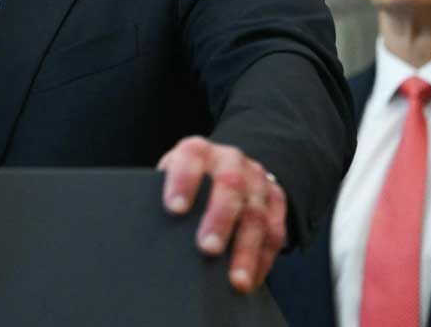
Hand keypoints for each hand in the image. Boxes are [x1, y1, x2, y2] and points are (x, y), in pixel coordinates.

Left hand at [157, 136, 285, 292]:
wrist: (220, 169)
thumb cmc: (185, 184)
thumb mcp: (169, 180)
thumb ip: (161, 198)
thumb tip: (154, 236)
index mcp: (197, 150)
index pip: (190, 158)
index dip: (183, 182)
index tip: (174, 209)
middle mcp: (229, 159)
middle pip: (230, 184)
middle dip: (220, 218)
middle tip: (207, 248)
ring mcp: (255, 178)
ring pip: (255, 213)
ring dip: (246, 249)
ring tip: (236, 279)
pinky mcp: (275, 198)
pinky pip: (275, 230)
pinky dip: (263, 259)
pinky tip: (250, 279)